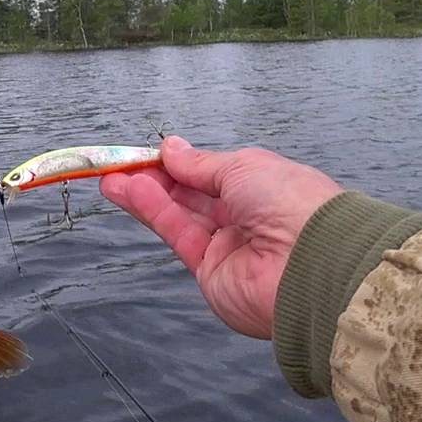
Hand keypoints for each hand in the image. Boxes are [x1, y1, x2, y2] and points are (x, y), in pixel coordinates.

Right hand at [100, 137, 341, 338]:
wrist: (310, 264)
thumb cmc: (289, 202)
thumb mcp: (243, 167)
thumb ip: (200, 165)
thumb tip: (171, 149)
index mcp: (264, 188)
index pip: (215, 175)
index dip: (182, 164)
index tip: (150, 153)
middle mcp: (246, 217)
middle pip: (193, 196)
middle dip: (156, 179)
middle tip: (119, 164)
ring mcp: (228, 247)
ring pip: (180, 216)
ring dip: (146, 195)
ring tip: (111, 178)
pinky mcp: (210, 272)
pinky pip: (178, 236)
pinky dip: (155, 214)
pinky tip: (132, 193)